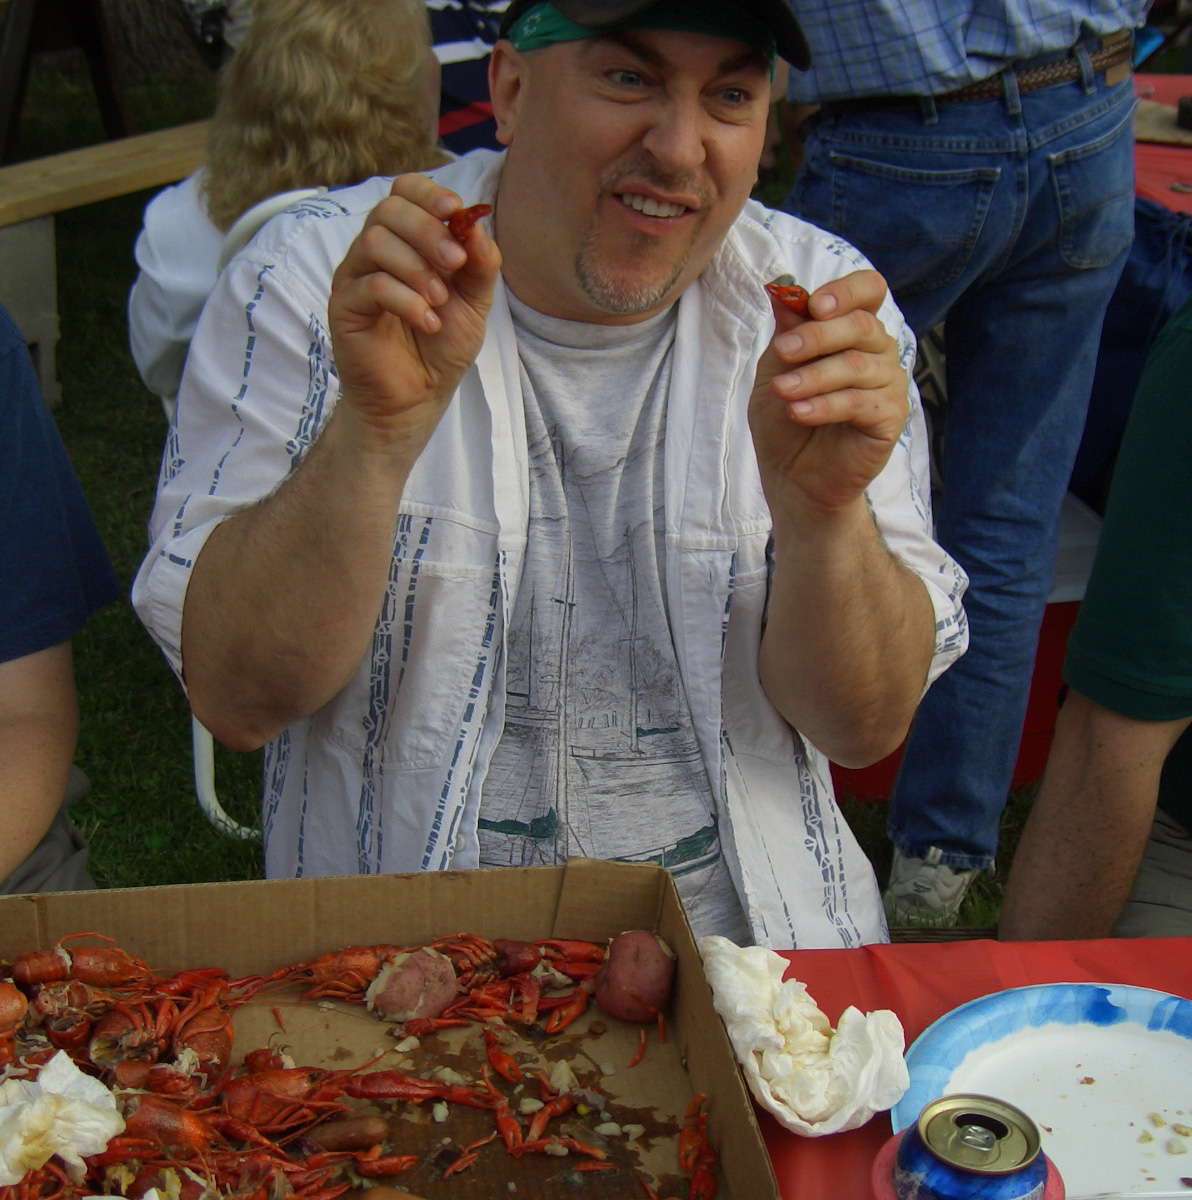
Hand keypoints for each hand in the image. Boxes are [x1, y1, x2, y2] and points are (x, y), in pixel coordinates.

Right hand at [328, 173, 502, 444]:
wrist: (418, 398)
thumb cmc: (441, 348)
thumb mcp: (474, 304)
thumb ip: (481, 264)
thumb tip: (477, 223)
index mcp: (405, 241)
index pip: (404, 191)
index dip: (428, 193)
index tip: (456, 212)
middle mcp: (374, 252)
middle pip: (388, 209)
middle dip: (428, 231)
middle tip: (455, 264)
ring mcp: (355, 278)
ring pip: (375, 242)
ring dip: (417, 269)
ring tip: (439, 302)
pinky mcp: (344, 308)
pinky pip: (371, 286)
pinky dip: (407, 301)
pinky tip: (428, 323)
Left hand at [748, 269, 908, 516]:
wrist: (793, 475)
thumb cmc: (785, 418)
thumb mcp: (775, 369)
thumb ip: (786, 331)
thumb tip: (781, 288)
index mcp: (853, 330)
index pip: (868, 290)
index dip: (846, 291)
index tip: (813, 304)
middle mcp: (878, 351)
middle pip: (861, 326)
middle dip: (817, 336)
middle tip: (783, 351)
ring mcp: (889, 384)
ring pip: (858, 365)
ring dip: (814, 377)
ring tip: (782, 392)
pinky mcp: (891, 418)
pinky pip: (861, 402)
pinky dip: (826, 406)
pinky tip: (799, 413)